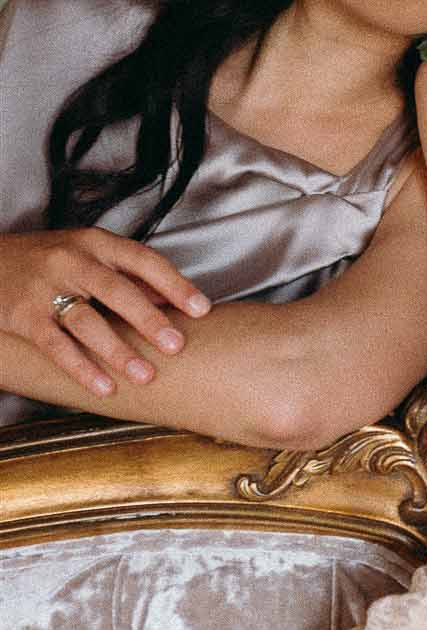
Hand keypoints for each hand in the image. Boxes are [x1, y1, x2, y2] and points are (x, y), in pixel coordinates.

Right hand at [0, 228, 210, 399]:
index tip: (202, 308)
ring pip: (86, 321)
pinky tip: (104, 386)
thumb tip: (172, 299)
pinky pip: (56, 346)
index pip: (143, 260)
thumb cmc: (45, 259)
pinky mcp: (22, 316)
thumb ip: (126, 274)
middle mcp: (72, 261)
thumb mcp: (86, 254)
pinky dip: (82, 368)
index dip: (174, 284)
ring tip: (145, 376)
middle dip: (149, 320)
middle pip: (117, 291)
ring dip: (118, 351)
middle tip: (176, 345)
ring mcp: (45, 288)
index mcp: (95, 243)